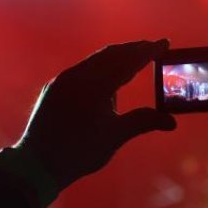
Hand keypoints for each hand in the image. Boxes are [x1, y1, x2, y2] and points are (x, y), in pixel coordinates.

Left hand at [17, 40, 176, 190]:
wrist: (37, 164)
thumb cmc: (80, 151)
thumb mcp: (115, 136)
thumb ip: (143, 122)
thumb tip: (171, 121)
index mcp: (95, 85)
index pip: (128, 62)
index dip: (148, 51)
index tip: (165, 43)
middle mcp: (77, 76)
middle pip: (111, 54)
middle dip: (134, 49)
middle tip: (153, 46)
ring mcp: (63, 80)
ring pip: (95, 60)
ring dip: (117, 56)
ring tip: (134, 57)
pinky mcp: (54, 88)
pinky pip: (82, 69)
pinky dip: (101, 66)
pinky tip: (108, 75)